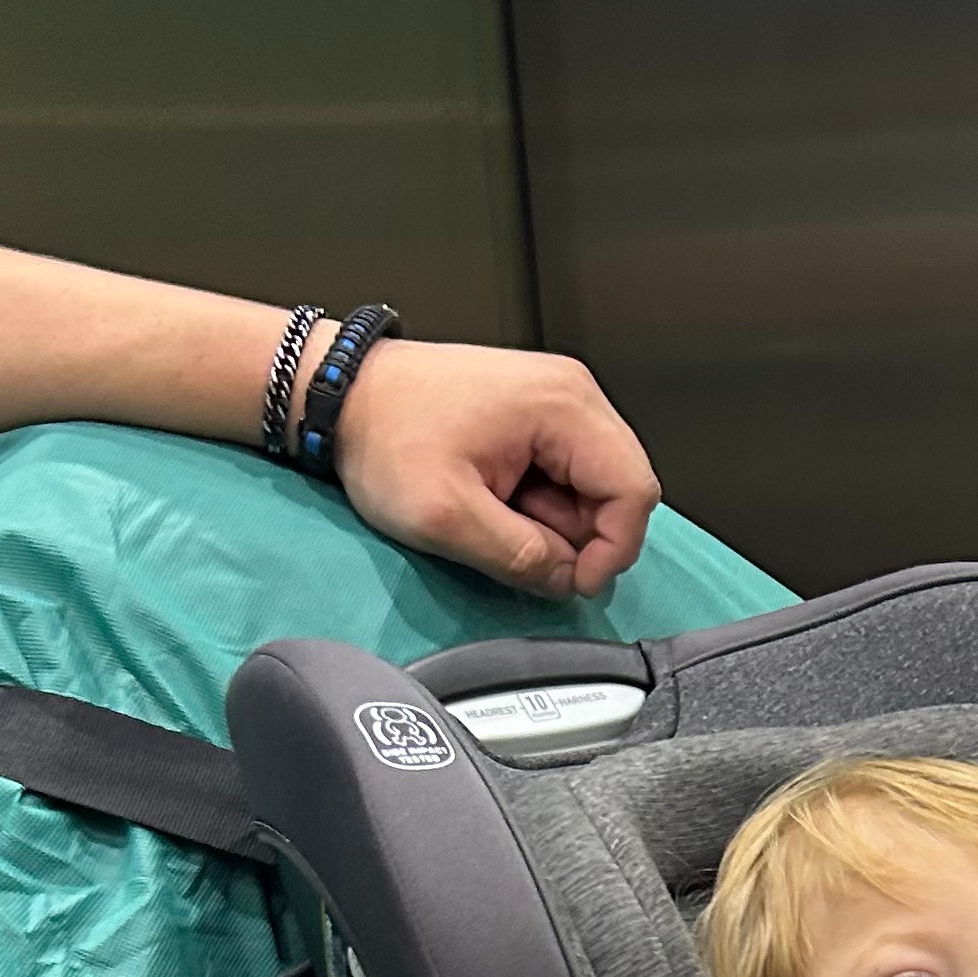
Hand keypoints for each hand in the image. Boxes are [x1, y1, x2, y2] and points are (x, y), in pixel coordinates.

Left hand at [331, 336, 659, 598]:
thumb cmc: (383, 435)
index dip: (613, 550)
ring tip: (494, 514)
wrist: (343, 394)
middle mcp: (572, 393)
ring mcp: (557, 399)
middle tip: (517, 545)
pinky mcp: (538, 414)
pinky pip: (566, 474)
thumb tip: (567, 579)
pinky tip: (496, 498)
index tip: (572, 583)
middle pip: (620, 489)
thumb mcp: (446, 517)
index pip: (634, 492)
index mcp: (563, 406)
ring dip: (554, 521)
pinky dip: (540, 502)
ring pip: (593, 487)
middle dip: (578, 536)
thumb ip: (520, 557)